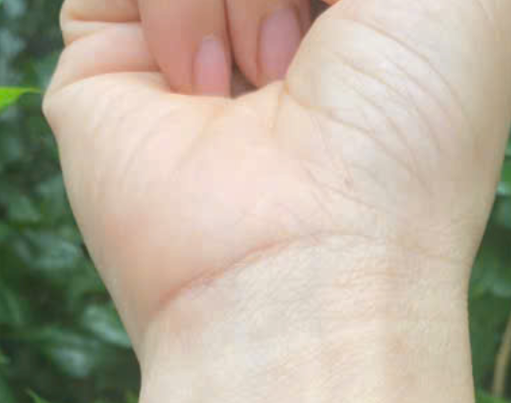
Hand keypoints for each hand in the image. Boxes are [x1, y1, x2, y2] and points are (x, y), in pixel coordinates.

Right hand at [43, 0, 510, 366]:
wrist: (302, 269)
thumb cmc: (406, 137)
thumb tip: (281, 1)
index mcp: (363, 15)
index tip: (352, 21)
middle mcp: (276, 21)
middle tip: (317, 50)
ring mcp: (187, 39)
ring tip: (268, 79)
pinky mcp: (105, 61)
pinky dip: (174, 4)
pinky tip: (205, 85)